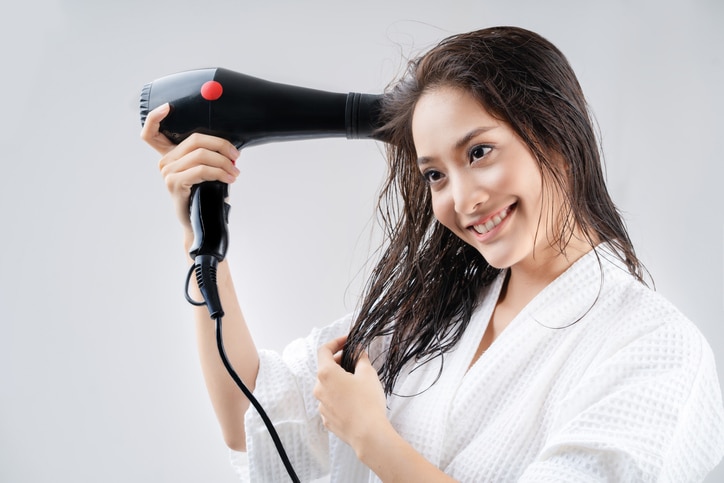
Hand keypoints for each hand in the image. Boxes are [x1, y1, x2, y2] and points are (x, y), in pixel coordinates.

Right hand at [140, 103, 240, 235]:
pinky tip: (229, 178)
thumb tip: (233, 147)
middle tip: (237, 156)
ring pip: (201, 155)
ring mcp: (168, 173)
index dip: (156, 117)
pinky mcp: (174, 184)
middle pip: (195, 140)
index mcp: (170, 155)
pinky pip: (201, 170)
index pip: (151, 133)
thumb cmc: (204, 196)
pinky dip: (220, 172)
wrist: (198, 224)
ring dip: (224, 162)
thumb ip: (208, 156)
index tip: (169, 106)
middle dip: (221, 145)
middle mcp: (165, 162)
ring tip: (236, 172)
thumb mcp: (205, 172)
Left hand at [313, 336, 389, 456]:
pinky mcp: (327, 419)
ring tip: (358, 383)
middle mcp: (319, 389)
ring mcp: (321, 405)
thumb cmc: (368, 402)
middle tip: (357, 362)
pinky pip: (331, 402)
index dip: (335, 342)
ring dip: (340, 380)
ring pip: (328, 386)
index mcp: (326, 374)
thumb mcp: (368, 374)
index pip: (323, 350)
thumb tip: (358, 351)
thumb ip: (361, 358)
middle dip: (340, 362)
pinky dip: (340, 396)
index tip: (347, 342)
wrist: (368, 434)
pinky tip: (354, 400)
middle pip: (325, 368)